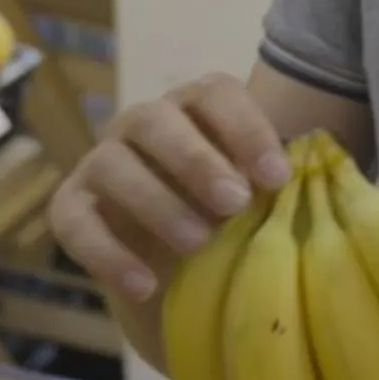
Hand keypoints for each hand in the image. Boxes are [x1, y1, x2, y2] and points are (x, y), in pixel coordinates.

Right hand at [47, 73, 291, 301]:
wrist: (177, 273)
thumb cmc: (229, 220)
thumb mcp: (257, 201)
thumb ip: (271, 185)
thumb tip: (308, 182)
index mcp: (195, 109)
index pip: (215, 94)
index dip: (246, 128)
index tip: (278, 177)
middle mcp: (143, 125)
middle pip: (157, 120)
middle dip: (197, 161)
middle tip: (235, 203)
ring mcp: (101, 162)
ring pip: (112, 164)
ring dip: (156, 202)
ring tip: (197, 243)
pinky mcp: (71, 208)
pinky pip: (75, 223)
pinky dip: (108, 255)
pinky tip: (145, 285)